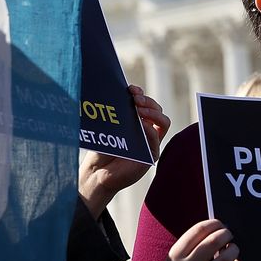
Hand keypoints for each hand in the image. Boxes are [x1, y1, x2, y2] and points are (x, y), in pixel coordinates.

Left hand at [78, 85, 170, 218]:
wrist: (97, 172)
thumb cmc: (102, 149)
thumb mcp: (110, 127)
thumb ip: (119, 113)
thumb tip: (122, 94)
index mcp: (138, 121)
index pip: (146, 102)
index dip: (141, 93)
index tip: (130, 89)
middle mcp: (147, 130)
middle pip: (158, 109)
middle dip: (147, 101)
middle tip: (135, 99)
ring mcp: (151, 142)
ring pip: (163, 121)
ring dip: (152, 112)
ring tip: (138, 109)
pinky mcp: (151, 155)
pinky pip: (156, 139)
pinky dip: (149, 129)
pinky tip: (140, 124)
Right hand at [162, 219, 242, 260]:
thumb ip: (192, 247)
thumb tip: (218, 231)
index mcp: (175, 256)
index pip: (199, 230)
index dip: (214, 223)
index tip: (220, 224)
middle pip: (213, 241)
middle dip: (226, 234)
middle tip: (229, 235)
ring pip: (225, 260)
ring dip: (233, 250)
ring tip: (233, 250)